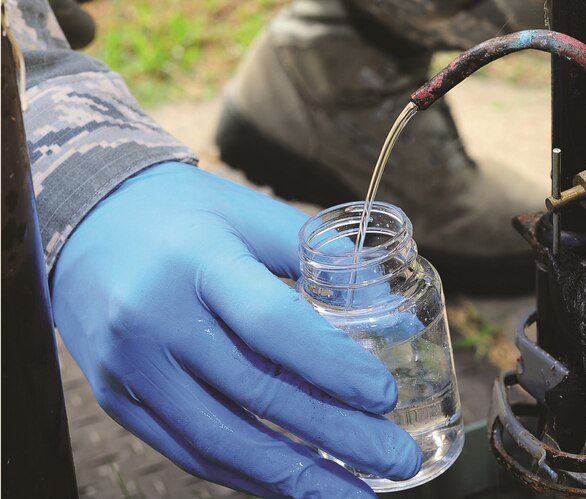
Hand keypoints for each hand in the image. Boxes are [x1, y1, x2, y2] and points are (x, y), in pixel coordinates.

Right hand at [52, 162, 421, 497]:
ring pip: (221, 438)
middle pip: (256, 391)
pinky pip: (188, 451)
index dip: (332, 366)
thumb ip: (323, 254)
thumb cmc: (184, 216)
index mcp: (195, 261)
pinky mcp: (117, 398)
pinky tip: (292, 484)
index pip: (270, 323)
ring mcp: (130, 367)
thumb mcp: (251, 214)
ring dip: (295, 476)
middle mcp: (154, 317)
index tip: (384, 397)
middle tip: (396, 460)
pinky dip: (247, 474)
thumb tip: (392, 307)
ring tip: (354, 493)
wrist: (86, 224)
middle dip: (335, 436)